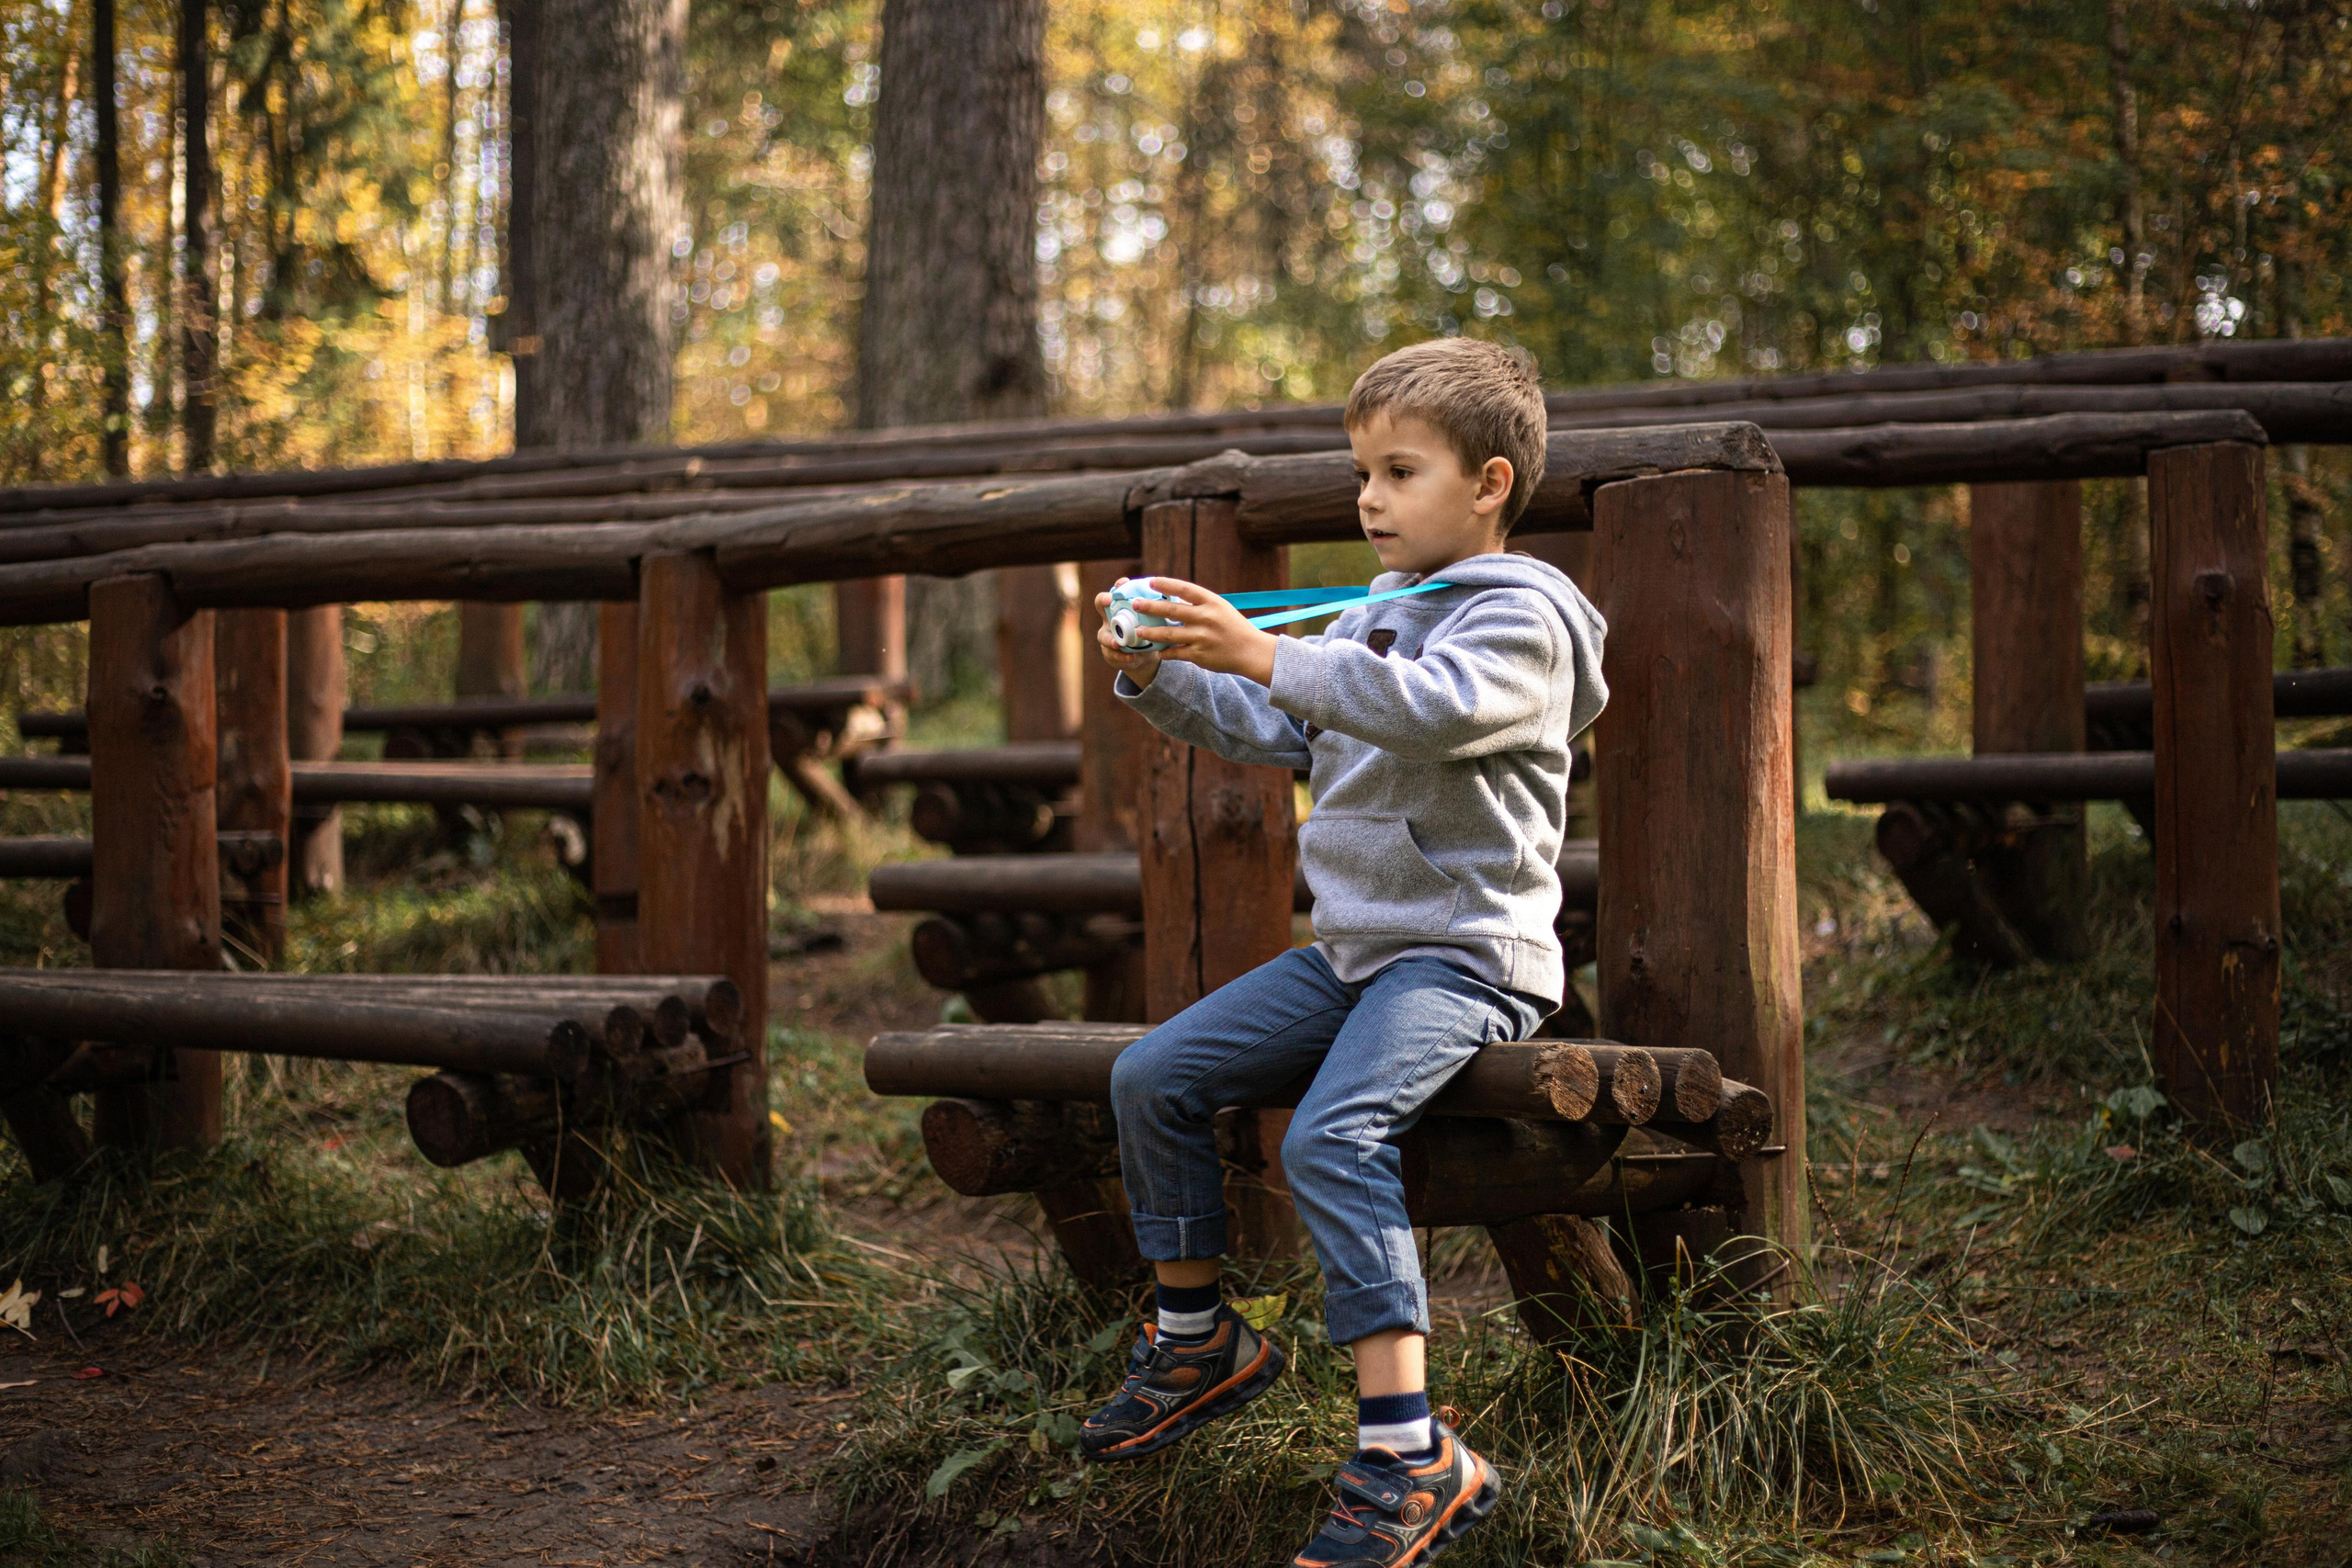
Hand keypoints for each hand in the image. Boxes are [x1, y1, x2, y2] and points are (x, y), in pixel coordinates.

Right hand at [1094, 582, 1162, 686]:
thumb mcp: (1156, 621)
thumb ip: (1164, 611)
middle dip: (1103, 600)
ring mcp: (1108, 635)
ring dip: (1110, 638)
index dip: (1118, 586)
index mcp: (1123, 606)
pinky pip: (1112, 654)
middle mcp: (1111, 617)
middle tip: (1109, 601)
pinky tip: (1131, 658)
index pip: (1118, 589)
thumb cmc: (1151, 631)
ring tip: (1118, 643)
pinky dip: (1121, 657)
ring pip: (1103, 635)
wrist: (1144, 656)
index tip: (1124, 584)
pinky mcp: (1109, 653)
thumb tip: (1183, 600)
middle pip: (1100, 604)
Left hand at [1109, 577, 1279, 686]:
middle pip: (1171, 611)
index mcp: (1211, 602)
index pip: (1184, 589)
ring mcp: (1201, 637)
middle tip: (1135, 605)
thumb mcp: (1220, 608)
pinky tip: (1158, 652)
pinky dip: (1165, 652)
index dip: (1166, 584)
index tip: (1151, 582)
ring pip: (1168, 634)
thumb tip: (1172, 598)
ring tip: (1139, 631)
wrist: (1251, 651)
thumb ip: (1199, 603)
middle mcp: (1205, 618)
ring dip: (1150, 633)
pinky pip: (1175, 653)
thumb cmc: (1233, 627)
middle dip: (1150, 608)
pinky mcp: (1199, 655)